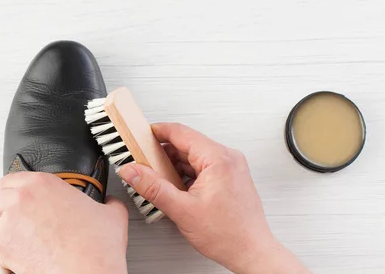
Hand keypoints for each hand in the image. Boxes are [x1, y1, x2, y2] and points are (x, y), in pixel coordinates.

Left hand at [0, 172, 128, 273]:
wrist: (88, 273)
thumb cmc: (95, 248)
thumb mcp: (111, 214)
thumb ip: (108, 203)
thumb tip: (111, 203)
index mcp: (44, 184)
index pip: (12, 178)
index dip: (13, 189)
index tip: (17, 197)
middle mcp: (22, 198)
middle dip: (3, 207)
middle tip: (14, 218)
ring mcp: (9, 223)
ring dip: (6, 231)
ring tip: (24, 241)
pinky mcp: (3, 247)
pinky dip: (9, 256)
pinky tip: (27, 257)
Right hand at [117, 122, 308, 273]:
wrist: (251, 252)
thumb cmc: (229, 234)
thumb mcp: (181, 209)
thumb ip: (152, 187)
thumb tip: (133, 172)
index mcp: (218, 159)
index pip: (181, 132)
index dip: (158, 131)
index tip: (142, 133)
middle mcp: (228, 158)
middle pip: (187, 143)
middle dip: (163, 152)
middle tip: (144, 159)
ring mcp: (231, 167)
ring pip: (195, 155)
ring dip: (175, 164)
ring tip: (158, 178)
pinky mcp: (230, 177)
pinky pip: (203, 166)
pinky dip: (187, 172)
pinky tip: (176, 186)